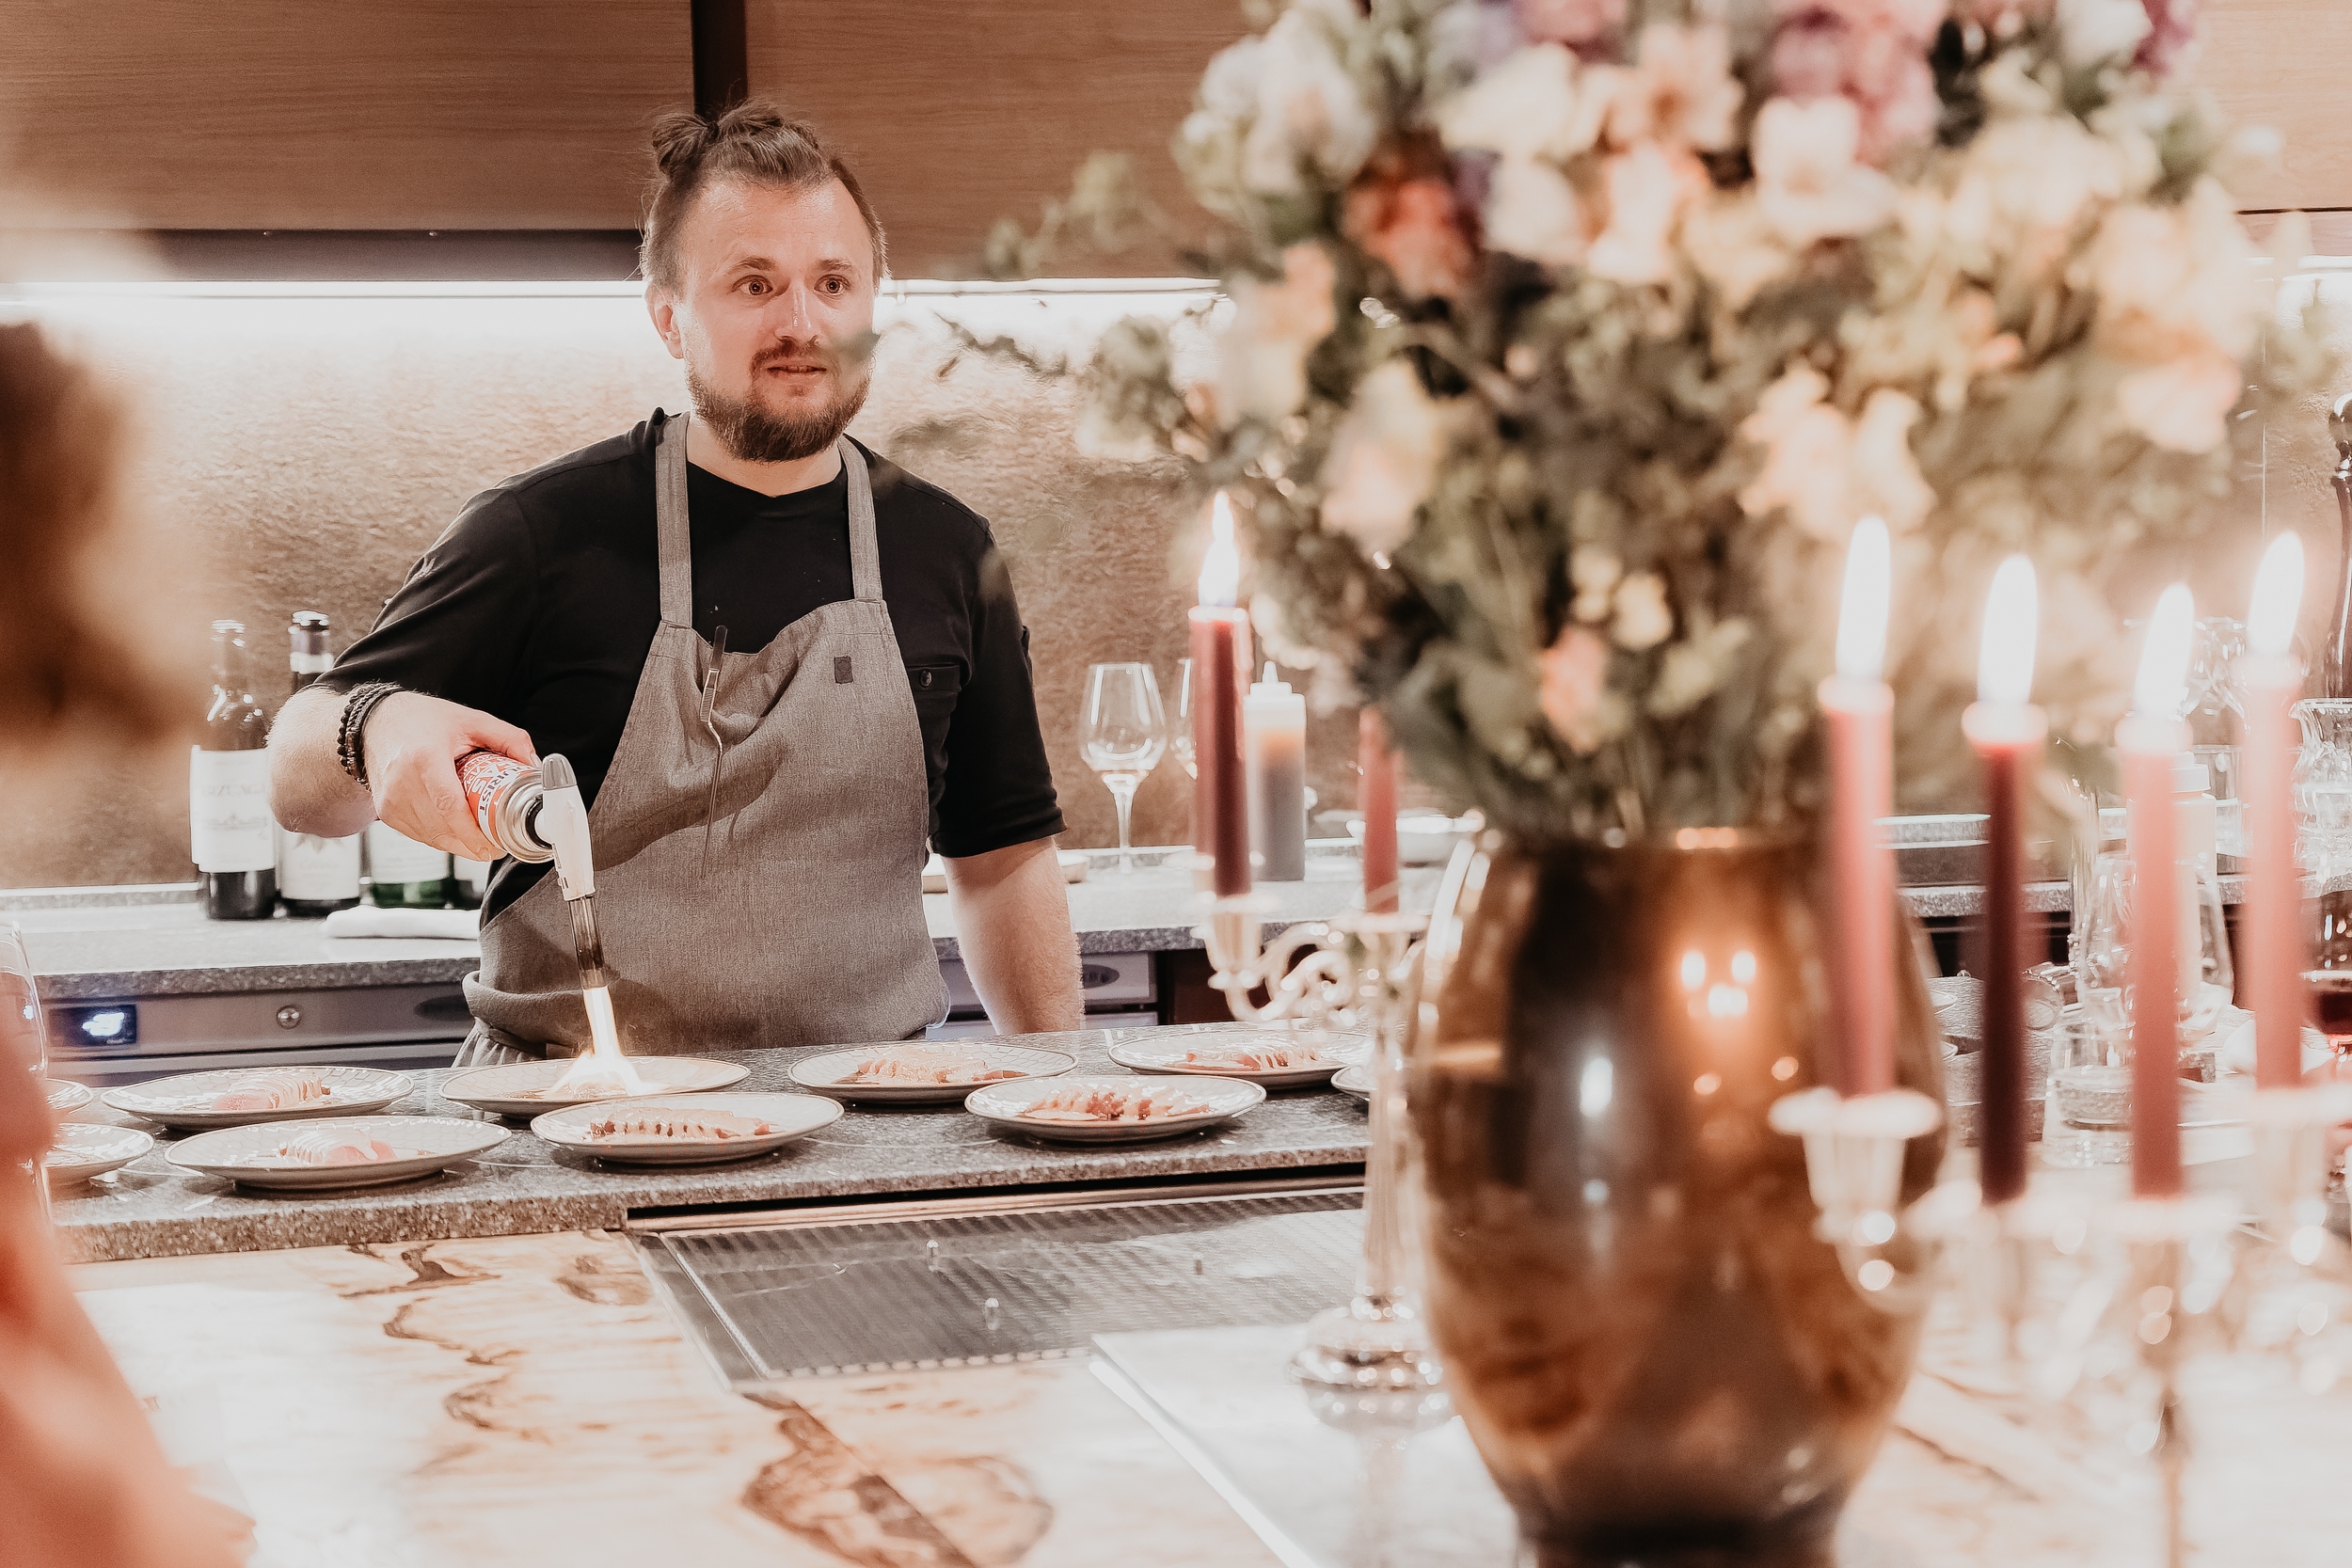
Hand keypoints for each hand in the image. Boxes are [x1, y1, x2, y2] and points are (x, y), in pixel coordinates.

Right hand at [361, 692, 536, 860]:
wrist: (376, 722)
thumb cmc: (420, 720)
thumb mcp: (471, 719)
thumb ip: (508, 738)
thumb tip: (533, 764)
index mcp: (424, 758)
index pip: (449, 806)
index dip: (472, 833)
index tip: (493, 845)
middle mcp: (402, 782)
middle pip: (442, 828)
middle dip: (473, 843)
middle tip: (497, 844)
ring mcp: (391, 800)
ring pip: (431, 837)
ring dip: (458, 844)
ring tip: (480, 837)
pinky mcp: (386, 811)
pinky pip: (419, 835)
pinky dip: (440, 837)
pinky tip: (455, 830)